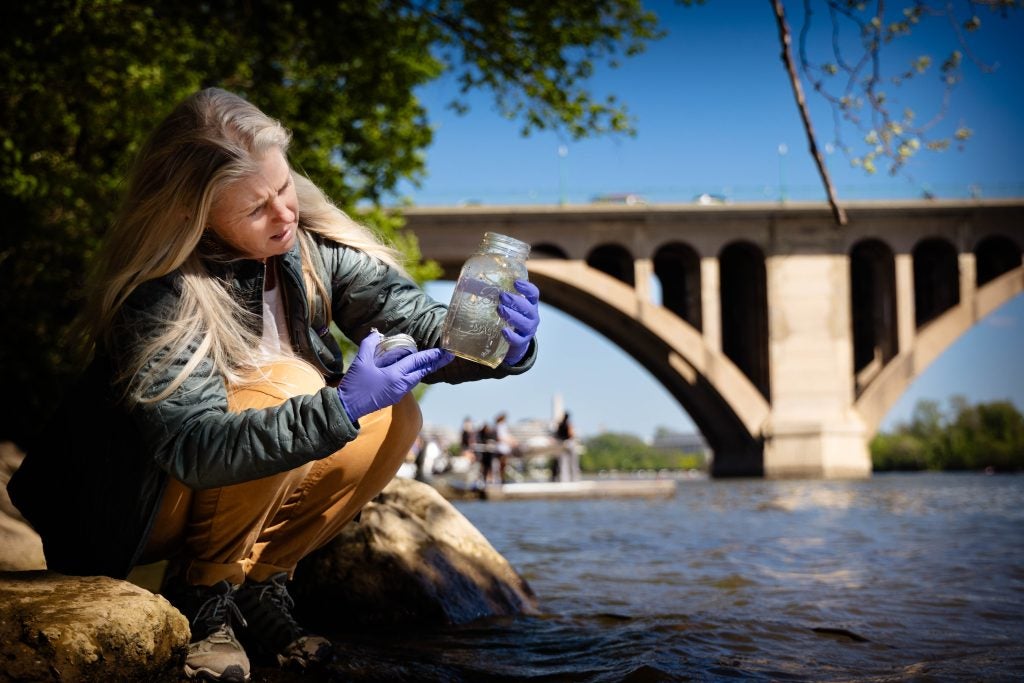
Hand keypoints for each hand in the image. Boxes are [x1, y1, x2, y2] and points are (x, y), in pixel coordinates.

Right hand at [338, 331, 452, 420]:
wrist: (347, 408)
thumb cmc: (354, 385)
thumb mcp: (361, 362)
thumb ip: (369, 345)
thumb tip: (377, 334)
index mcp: (395, 376)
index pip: (417, 362)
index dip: (432, 355)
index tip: (445, 351)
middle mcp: (400, 385)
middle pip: (422, 371)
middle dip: (435, 363)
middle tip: (448, 356)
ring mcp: (398, 392)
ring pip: (416, 378)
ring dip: (425, 369)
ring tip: (434, 360)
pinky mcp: (393, 397)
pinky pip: (409, 383)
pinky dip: (415, 375)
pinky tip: (415, 370)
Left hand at [499, 280, 539, 365]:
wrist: (516, 340)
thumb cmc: (511, 317)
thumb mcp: (508, 305)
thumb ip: (499, 296)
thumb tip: (473, 282)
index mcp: (530, 305)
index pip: (533, 294)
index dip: (527, 287)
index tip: (515, 282)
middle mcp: (532, 316)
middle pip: (529, 308)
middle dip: (515, 301)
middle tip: (502, 295)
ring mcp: (528, 330)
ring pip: (525, 324)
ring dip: (512, 315)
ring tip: (500, 309)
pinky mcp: (522, 342)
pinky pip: (519, 340)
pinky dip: (511, 336)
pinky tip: (503, 331)